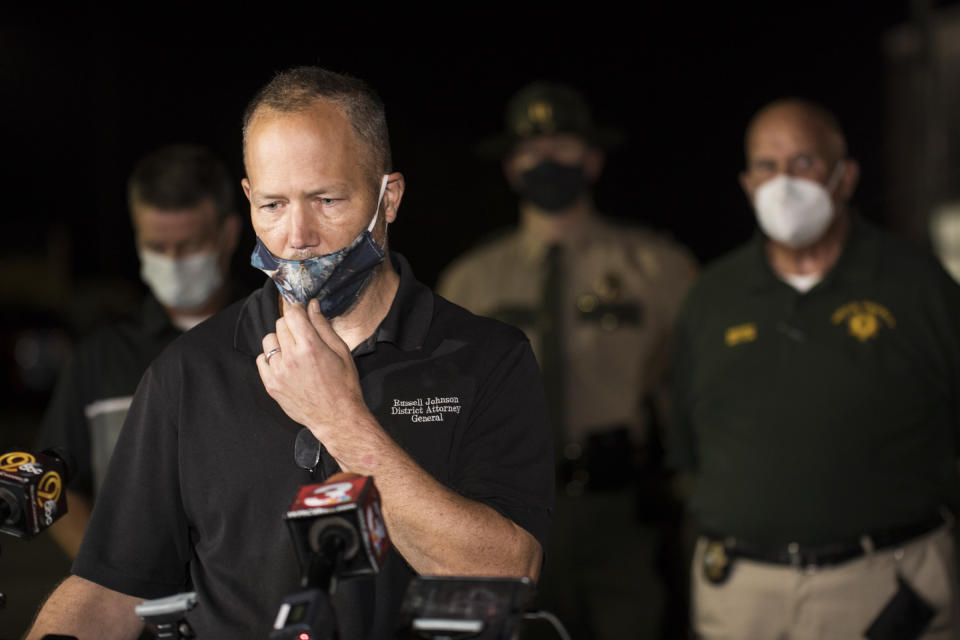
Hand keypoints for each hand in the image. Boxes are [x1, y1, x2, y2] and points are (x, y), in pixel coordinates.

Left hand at [256, 298, 368, 441]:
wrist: (337, 417)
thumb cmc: (343, 384)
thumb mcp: (341, 351)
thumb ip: (323, 326)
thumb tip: (312, 306)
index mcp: (310, 346)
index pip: (292, 314)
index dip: (297, 308)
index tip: (301, 311)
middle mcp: (291, 357)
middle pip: (280, 324)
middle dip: (292, 324)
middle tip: (302, 334)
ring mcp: (278, 372)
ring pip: (269, 340)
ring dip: (280, 340)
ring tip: (293, 350)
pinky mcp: (271, 385)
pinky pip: (261, 360)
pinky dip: (271, 358)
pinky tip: (285, 364)